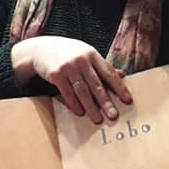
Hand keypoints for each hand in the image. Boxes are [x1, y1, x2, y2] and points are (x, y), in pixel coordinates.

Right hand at [12, 36, 131, 123]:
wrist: (41, 49)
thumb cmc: (69, 53)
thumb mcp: (87, 54)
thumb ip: (102, 65)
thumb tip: (122, 75)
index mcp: (93, 55)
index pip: (109, 73)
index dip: (119, 88)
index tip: (127, 100)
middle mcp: (82, 60)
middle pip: (96, 85)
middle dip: (106, 102)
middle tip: (113, 115)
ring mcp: (68, 67)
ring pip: (82, 91)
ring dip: (90, 107)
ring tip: (97, 119)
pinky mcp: (56, 74)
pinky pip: (67, 92)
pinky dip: (74, 104)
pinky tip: (80, 112)